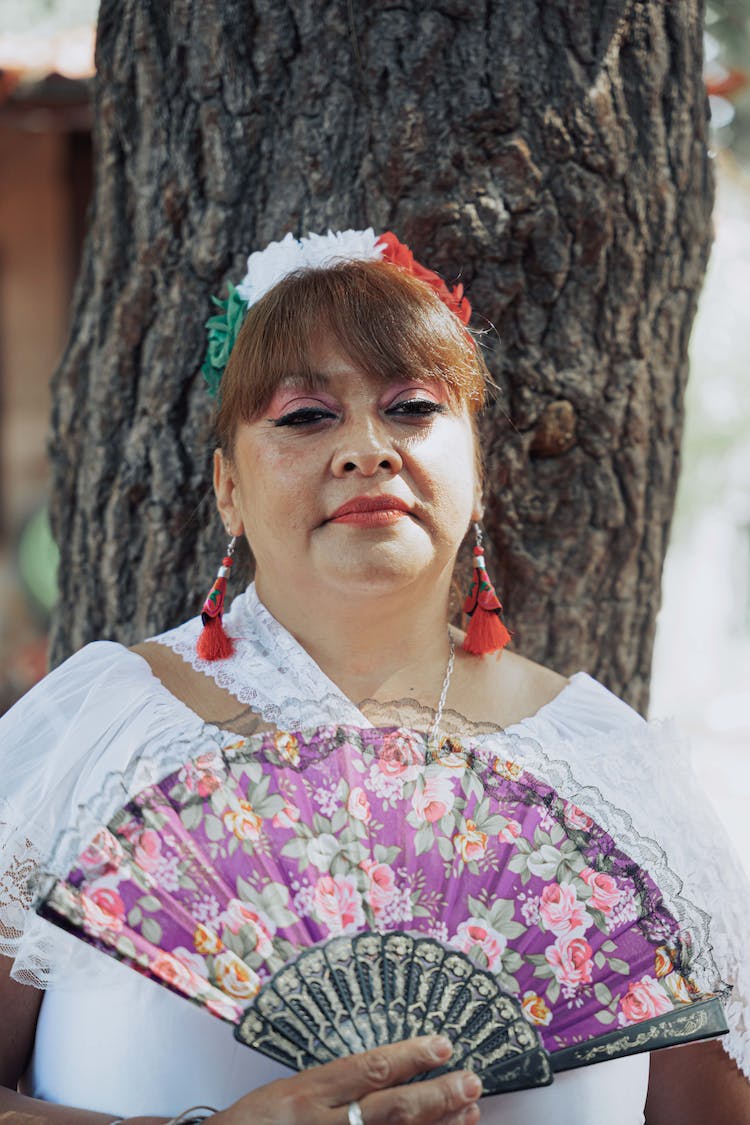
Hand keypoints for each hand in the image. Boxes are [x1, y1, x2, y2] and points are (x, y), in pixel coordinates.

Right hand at [211, 1035, 481, 1124]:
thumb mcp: (288, 1093)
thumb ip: (334, 1087)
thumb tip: (391, 1074)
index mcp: (307, 1092)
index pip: (369, 1068)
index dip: (411, 1056)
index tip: (444, 1045)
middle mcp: (319, 1124)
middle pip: (390, 1109)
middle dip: (437, 1096)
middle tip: (472, 1082)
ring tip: (470, 1113)